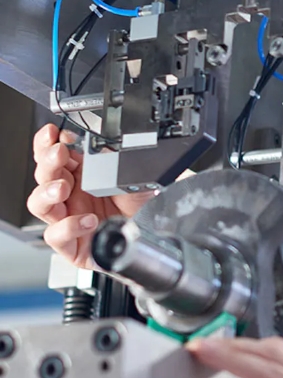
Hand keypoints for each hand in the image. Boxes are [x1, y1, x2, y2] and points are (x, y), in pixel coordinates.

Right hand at [26, 124, 153, 268]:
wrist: (150, 237)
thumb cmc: (139, 209)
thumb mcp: (134, 178)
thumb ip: (117, 161)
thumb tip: (107, 144)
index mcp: (80, 176)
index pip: (53, 156)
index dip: (48, 143)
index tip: (54, 133)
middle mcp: (70, 197)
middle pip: (43, 176)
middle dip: (48, 161)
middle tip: (60, 153)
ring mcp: (67, 219)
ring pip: (39, 204)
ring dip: (47, 191)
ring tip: (63, 187)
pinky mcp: (70, 245)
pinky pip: (55, 235)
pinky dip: (69, 225)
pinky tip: (88, 219)